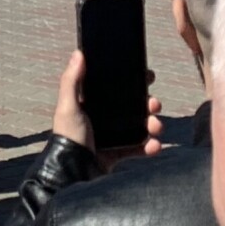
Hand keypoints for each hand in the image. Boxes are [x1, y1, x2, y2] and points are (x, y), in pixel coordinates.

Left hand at [51, 50, 163, 167]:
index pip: (116, 87)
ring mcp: (112, 136)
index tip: (148, 76)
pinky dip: (149, 147)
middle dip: (148, 104)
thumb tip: (78, 53)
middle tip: (155, 104)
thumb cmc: (68, 136)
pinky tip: (156, 146)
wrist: (72, 172)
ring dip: (152, 124)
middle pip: (132, 106)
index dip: (133, 81)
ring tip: (157, 126)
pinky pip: (139, 148)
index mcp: (92, 103)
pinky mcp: (118, 153)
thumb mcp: (68, 106)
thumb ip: (72, 81)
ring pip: (139, 126)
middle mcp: (103, 118)